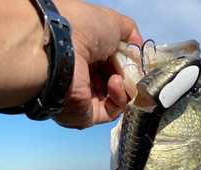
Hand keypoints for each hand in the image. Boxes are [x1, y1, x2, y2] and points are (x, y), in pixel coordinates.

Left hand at [53, 0, 142, 128]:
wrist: (62, 47)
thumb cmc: (81, 28)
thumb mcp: (113, 21)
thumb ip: (130, 34)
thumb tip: (138, 49)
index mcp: (83, 55)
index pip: (110, 64)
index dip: (124, 62)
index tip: (134, 58)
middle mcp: (80, 77)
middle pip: (113, 82)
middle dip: (126, 76)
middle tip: (130, 68)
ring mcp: (82, 98)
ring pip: (115, 99)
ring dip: (124, 86)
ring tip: (119, 74)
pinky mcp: (85, 115)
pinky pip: (110, 112)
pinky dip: (119, 98)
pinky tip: (115, 83)